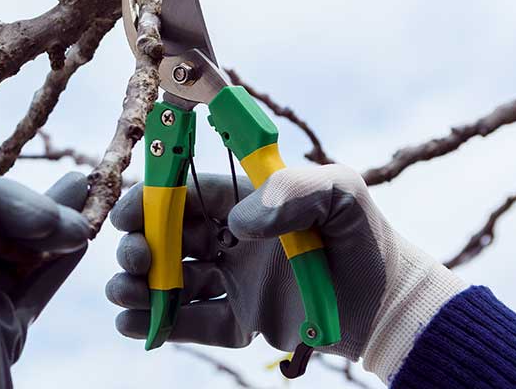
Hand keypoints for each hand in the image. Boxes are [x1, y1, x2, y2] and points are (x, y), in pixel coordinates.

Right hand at [107, 165, 465, 381]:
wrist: (391, 306)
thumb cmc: (364, 238)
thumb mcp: (339, 192)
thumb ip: (291, 189)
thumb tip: (238, 223)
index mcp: (245, 203)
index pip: (184, 195)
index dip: (149, 202)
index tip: (126, 215)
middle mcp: (232, 241)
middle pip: (167, 239)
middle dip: (139, 247)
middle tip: (137, 260)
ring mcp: (235, 282)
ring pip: (172, 283)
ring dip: (140, 287)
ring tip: (124, 295)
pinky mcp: (242, 323)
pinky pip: (194, 324)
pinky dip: (161, 325)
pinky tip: (134, 325)